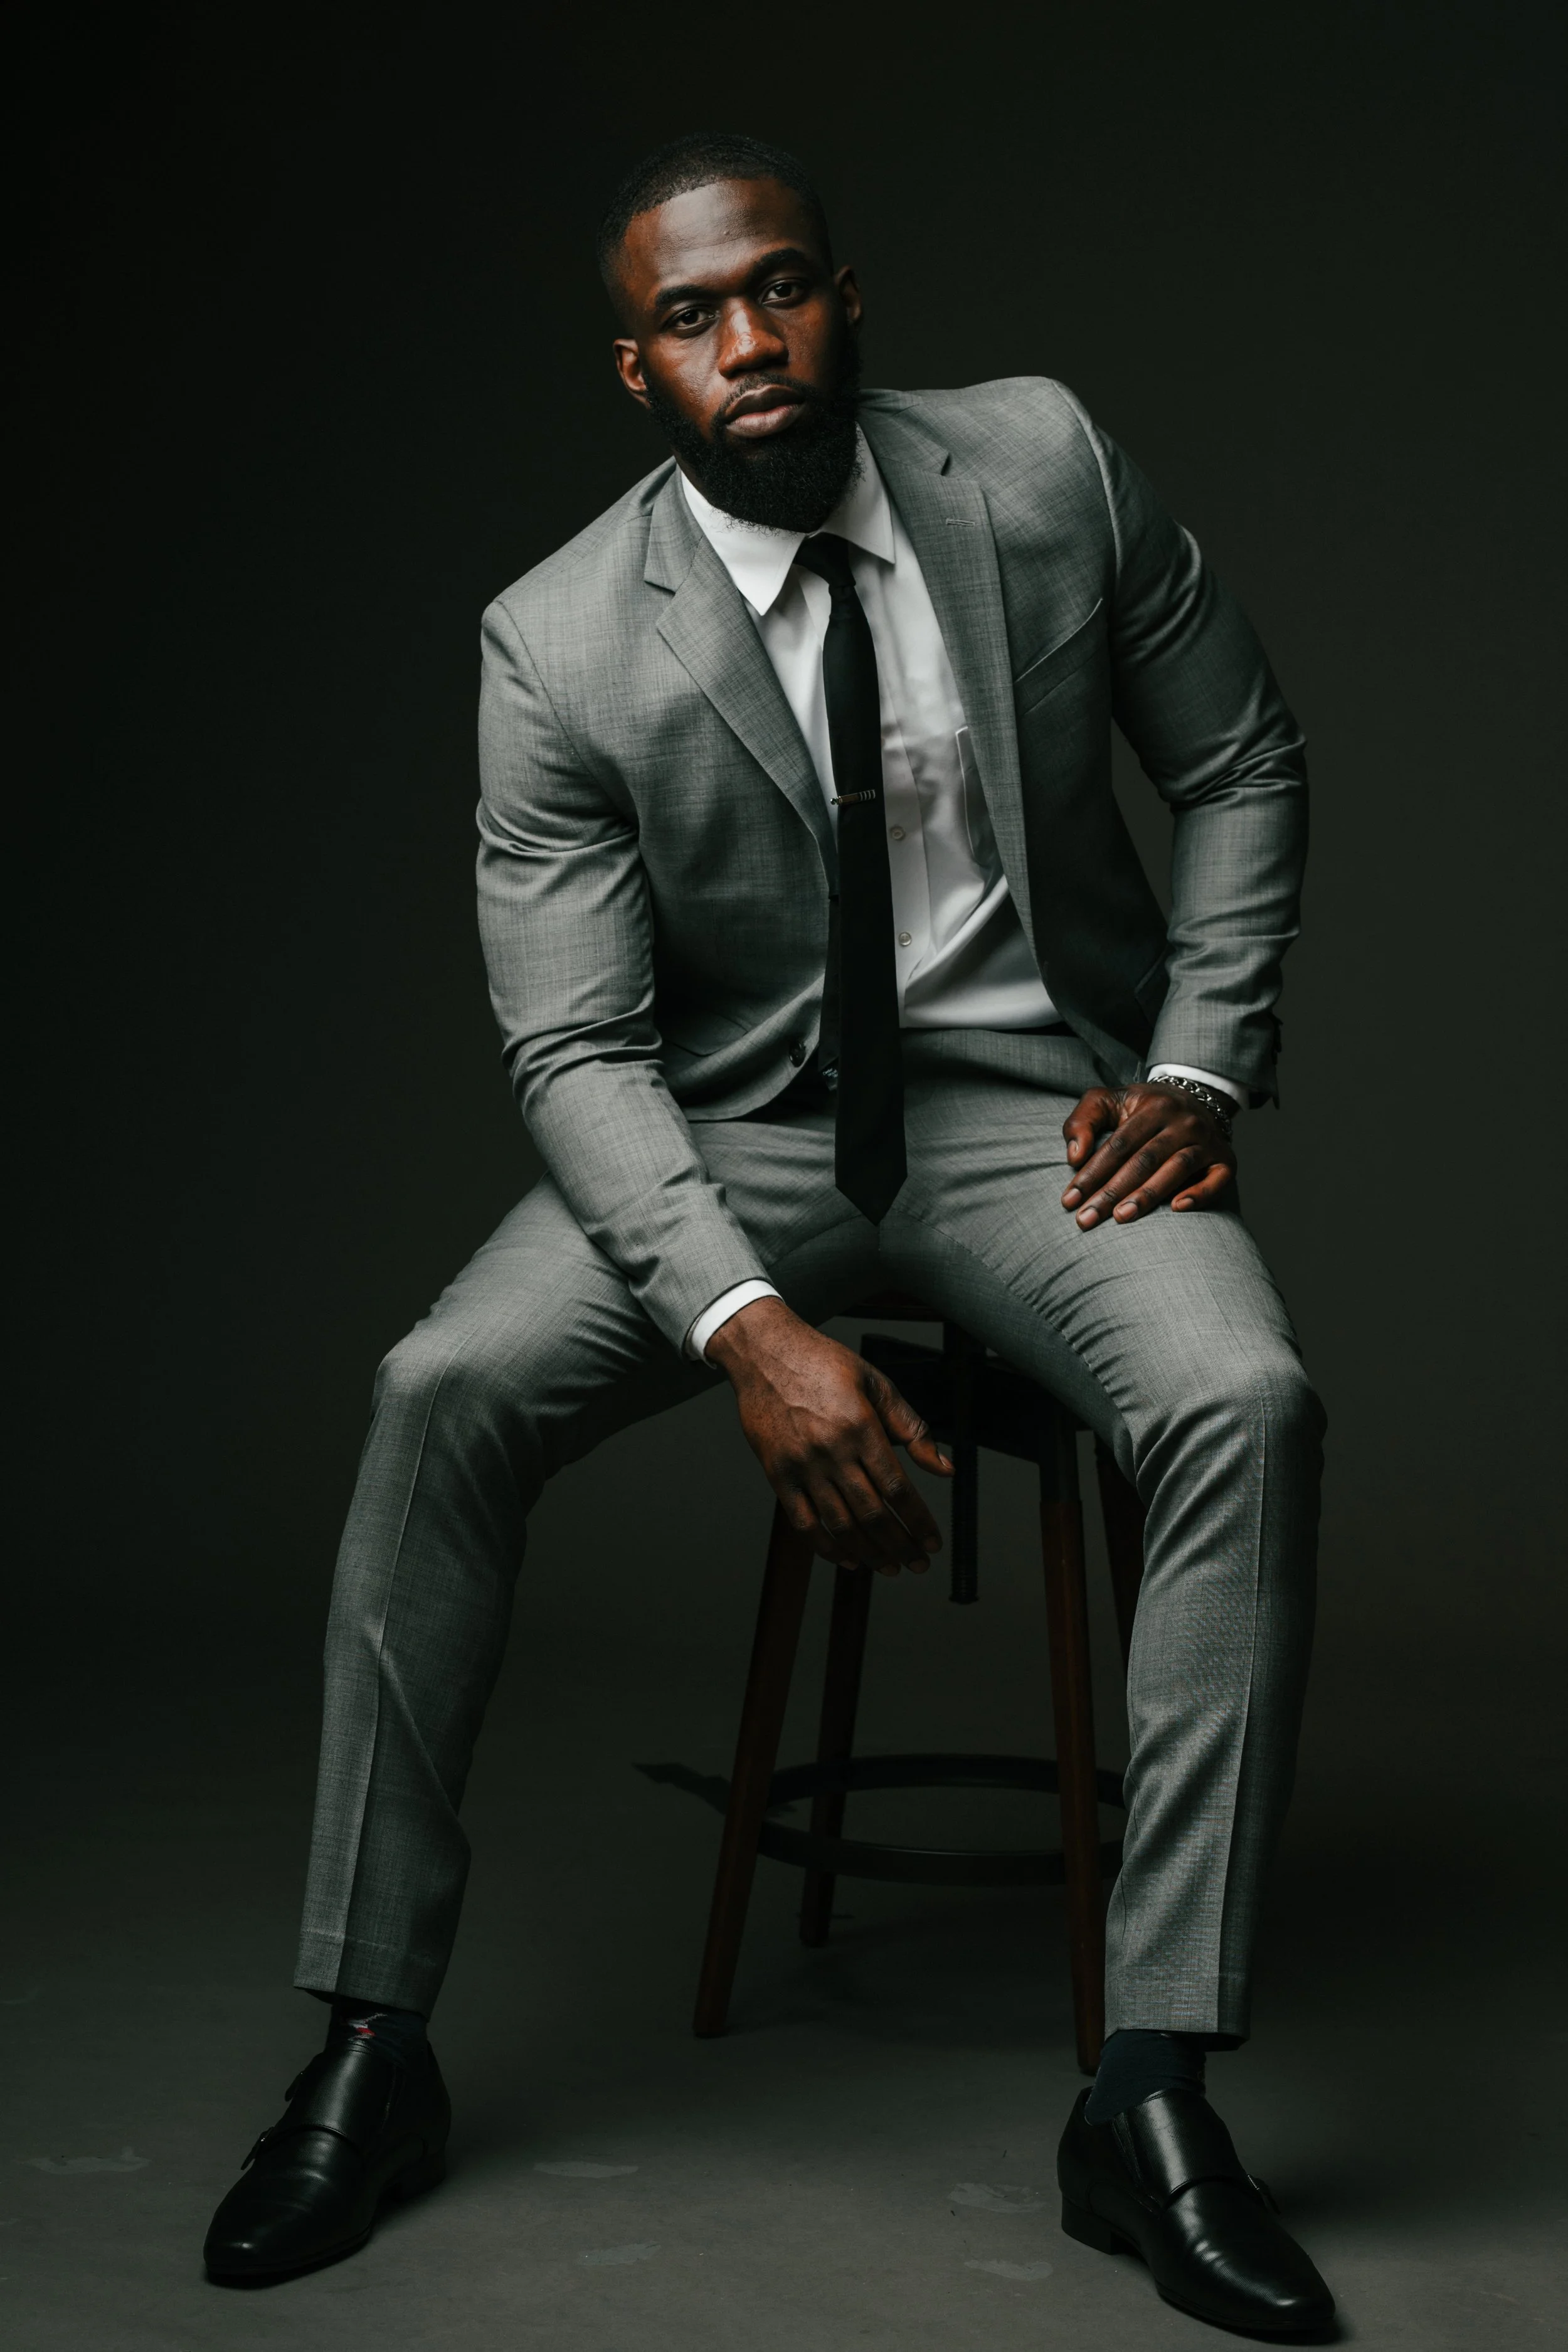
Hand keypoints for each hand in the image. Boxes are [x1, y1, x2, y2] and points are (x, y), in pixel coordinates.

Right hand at [707, 1297, 952, 1572]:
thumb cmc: (824, 1364)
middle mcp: (831, 1451)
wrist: (765, 1352)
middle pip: (872, 1514)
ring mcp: (801, 1465)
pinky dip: (826, 1547)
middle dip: (900, 1545)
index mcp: (860, 1427)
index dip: (918, 1522)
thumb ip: (913, 1428)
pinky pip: (803, 1522)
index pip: (897, 1490)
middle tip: (917, 1564)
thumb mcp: (878, 1384)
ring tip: (888, 1567)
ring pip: (840, 1525)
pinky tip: (847, 1559)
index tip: (932, 1542)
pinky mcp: (776, 1474)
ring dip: (868, 1553)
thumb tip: (944, 1469)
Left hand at [1061, 1083, 1235, 1228]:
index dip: (1092, 1173)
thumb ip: (1082, 1121)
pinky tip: (1177, 1208)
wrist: (1196, 1098)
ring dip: (1148, 1195)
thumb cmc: (1141, 1109)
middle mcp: (1183, 1122)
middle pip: (1144, 1160)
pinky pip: (1217, 1180)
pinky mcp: (1226, 1160)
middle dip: (1112, 1192)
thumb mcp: (1108, 1101)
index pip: (1119, 1144)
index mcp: (1153, 1106)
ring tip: (1121, 1218)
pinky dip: (1199, 1194)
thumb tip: (1074, 1156)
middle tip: (1087, 1219)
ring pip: (1176, 1169)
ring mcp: (1207, 1141)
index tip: (1070, 1201)